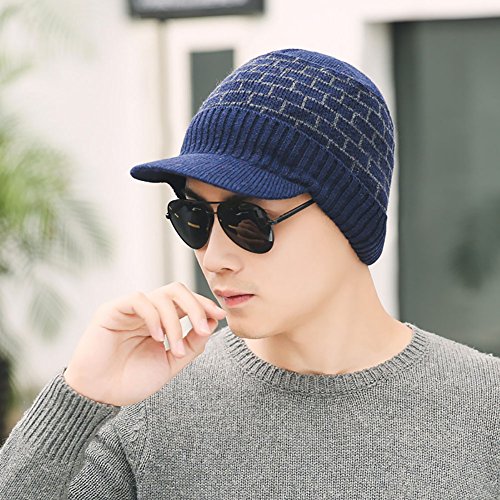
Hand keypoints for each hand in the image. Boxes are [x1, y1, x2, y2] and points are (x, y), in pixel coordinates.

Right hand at [63, 282, 226, 405]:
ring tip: (174, 348)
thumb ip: (191, 345)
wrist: (100, 396)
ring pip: (162, 296)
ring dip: (176, 322)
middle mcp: (147, 311)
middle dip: (196, 306)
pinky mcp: (112, 310)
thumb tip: (211, 323)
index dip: (204, 305)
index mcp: (161, 320)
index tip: (220, 316)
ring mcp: (130, 309)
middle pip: (177, 290)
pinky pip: (139, 300)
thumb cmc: (131, 380)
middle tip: (203, 328)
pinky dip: (154, 316)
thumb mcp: (170, 363)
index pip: (185, 302)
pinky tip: (157, 337)